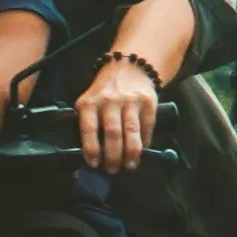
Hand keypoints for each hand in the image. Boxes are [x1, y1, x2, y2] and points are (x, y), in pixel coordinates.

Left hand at [75, 54, 161, 172]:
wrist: (129, 67)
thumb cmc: (105, 90)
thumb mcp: (90, 100)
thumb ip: (89, 121)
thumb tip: (93, 153)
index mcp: (90, 102)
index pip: (89, 128)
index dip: (91, 148)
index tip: (94, 163)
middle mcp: (110, 100)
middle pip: (112, 133)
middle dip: (113, 156)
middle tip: (112, 169)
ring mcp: (130, 100)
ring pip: (131, 132)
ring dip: (131, 153)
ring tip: (129, 165)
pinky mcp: (148, 101)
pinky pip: (147, 126)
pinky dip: (144, 141)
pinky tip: (142, 149)